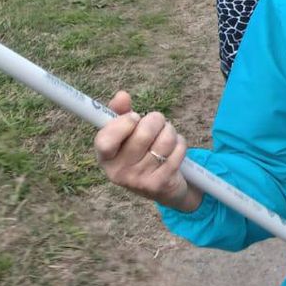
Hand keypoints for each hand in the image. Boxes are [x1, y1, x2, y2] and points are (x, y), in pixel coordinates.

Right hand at [93, 91, 199, 211]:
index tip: (134, 117)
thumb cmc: (141, 153)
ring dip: (170, 131)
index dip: (123, 123)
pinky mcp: (160, 184)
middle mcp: (118, 172)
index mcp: (105, 158)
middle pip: (144, 133)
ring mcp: (139, 180)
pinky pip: (178, 150)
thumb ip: (121, 112)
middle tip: (156, 123)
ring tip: (166, 136)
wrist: (162, 190)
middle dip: (156, 120)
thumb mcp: (127, 134)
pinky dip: (180, 143)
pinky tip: (174, 150)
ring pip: (165, 140)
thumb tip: (121, 95)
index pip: (105, 140)